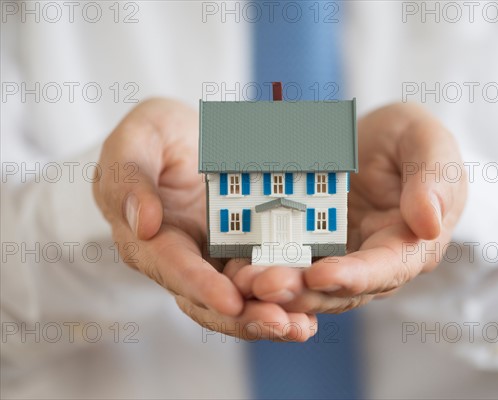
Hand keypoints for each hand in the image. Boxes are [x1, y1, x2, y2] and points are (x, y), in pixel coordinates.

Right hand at [93, 98, 315, 340]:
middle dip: (245, 316)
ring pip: (240, 299)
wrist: (186, 135)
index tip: (230, 302)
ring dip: (270, 316)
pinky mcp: (242, 252)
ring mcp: (215, 260)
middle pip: (210, 300)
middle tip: (282, 324)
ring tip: (303, 326)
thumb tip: (141, 223)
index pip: (173, 269)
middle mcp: (182, 260)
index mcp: (149, 239)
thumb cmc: (153, 137)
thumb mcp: (135, 142)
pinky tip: (312, 306)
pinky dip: (285, 294)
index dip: (200, 287)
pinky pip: (262, 278)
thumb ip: (130, 178)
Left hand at [229, 103, 467, 312]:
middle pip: (343, 288)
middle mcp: (377, 262)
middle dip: (304, 291)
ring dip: (281, 288)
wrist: (377, 138)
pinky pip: (293, 263)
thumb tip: (430, 224)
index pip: (387, 269)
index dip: (355, 276)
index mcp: (412, 244)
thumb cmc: (409, 138)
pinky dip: (269, 267)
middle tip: (265, 286)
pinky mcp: (316, 248)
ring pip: (313, 285)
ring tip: (246, 282)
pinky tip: (240, 267)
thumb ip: (433, 180)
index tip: (320, 275)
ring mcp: (344, 259)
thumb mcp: (427, 142)